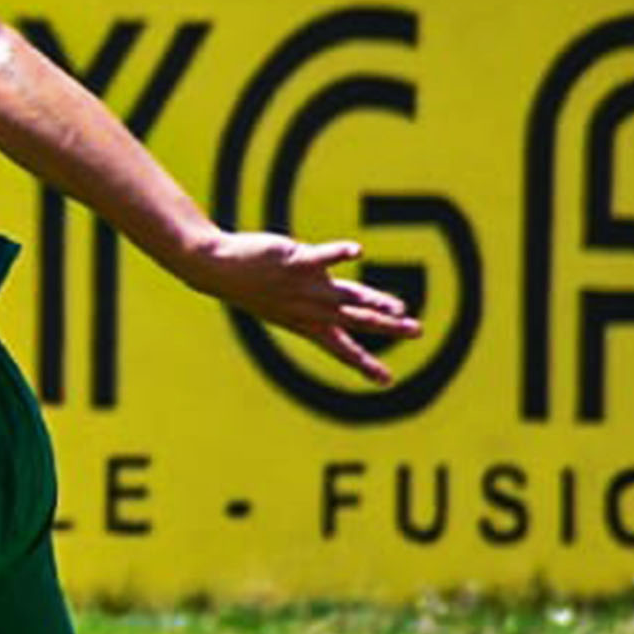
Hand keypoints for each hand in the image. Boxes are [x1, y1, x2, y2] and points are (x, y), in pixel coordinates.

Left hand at [181, 231, 420, 384]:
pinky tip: (357, 252)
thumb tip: (358, 301)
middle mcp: (309, 308)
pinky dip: (339, 254)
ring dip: (373, 300)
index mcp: (308, 323)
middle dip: (386, 327)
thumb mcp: (292, 303)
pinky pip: (320, 257)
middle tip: (416, 331)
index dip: (364, 364)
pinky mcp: (295, 260)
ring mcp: (303, 285)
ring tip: (399, 307)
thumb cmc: (256, 287)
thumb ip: (327, 302)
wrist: (218, 270)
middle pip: (354, 320)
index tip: (387, 381)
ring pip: (344, 295)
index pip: (341, 348)